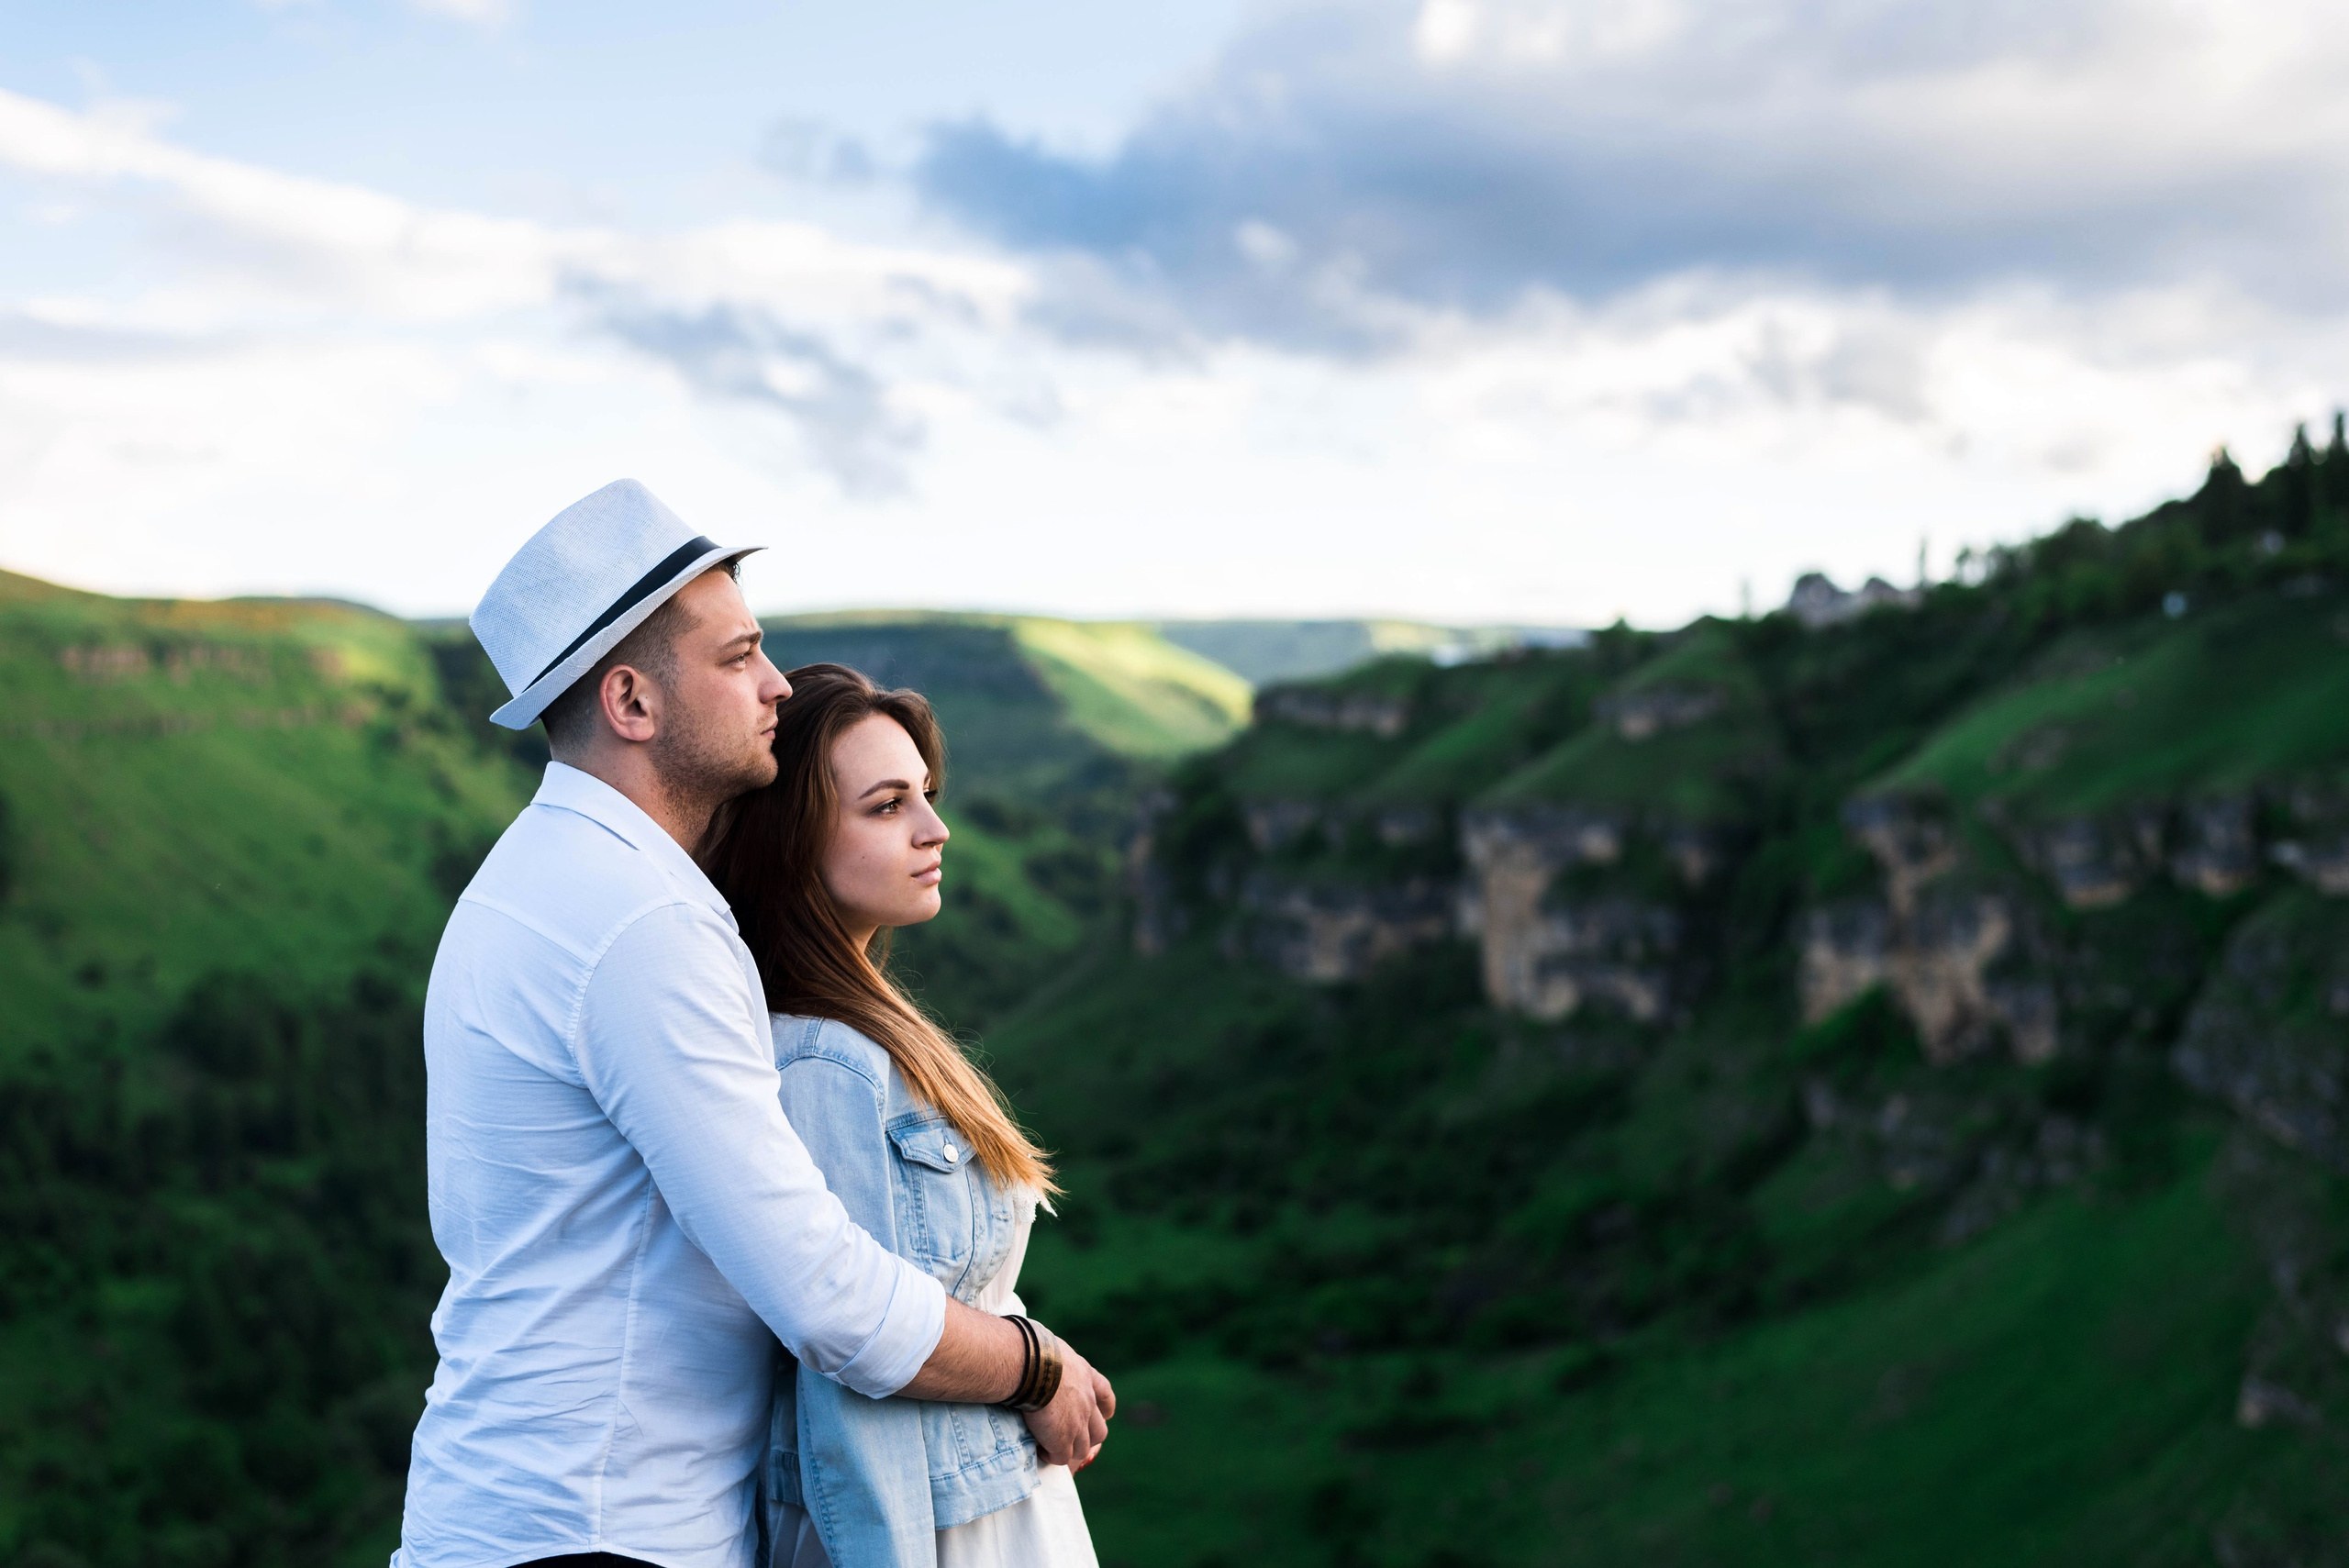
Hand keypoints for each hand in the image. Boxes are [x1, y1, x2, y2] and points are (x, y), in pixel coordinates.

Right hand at [1022, 1341, 1115, 1469]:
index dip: (1106, 1406)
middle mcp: (1086, 1402)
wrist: (1036, 1366)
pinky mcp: (1062, 1440)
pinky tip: (1039, 1450)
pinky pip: (1062, 1458)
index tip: (1107, 1413)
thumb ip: (1052, 1358)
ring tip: (1051, 1448)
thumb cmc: (1036, 1351)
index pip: (1104, 1392)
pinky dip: (1051, 1456)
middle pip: (1099, 1431)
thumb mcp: (1052, 1348)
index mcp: (1084, 1376)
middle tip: (1070, 1439)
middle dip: (1088, 1438)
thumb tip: (1035, 1354)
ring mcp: (1077, 1424)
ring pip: (1083, 1449)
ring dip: (1069, 1451)